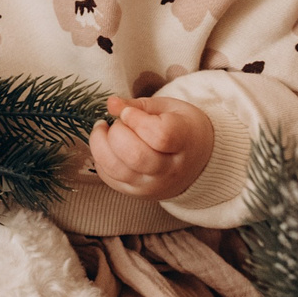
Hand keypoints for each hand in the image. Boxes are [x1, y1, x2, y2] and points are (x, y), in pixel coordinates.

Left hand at [90, 93, 215, 200]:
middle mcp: (170, 170)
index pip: (160, 135)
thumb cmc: (181, 129)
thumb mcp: (168, 109)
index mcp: (185, 142)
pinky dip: (100, 158)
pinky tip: (107, 145)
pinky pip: (108, 177)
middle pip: (136, 155)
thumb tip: (111, 103)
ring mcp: (152, 185)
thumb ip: (138, 105)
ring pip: (116, 169)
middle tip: (119, 122)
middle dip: (117, 132)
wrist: (197, 162)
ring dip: (101, 144)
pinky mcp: (136, 193)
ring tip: (104, 130)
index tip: (129, 112)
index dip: (137, 120)